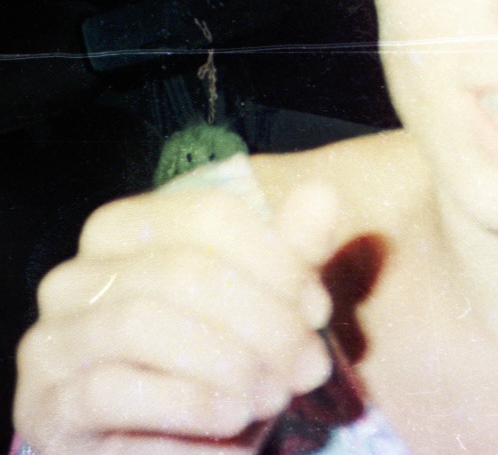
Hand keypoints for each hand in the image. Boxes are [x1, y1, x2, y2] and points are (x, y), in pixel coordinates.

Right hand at [13, 180, 341, 452]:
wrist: (174, 445)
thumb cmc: (220, 360)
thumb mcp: (265, 302)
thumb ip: (293, 250)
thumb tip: (321, 196)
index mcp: (126, 231)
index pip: (208, 215)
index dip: (277, 259)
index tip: (319, 310)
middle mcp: (75, 278)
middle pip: (181, 271)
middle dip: (262, 321)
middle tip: (308, 365)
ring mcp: (52, 341)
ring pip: (140, 324)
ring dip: (227, 362)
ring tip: (275, 395)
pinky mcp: (47, 406)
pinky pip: (110, 392)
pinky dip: (186, 406)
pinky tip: (233, 419)